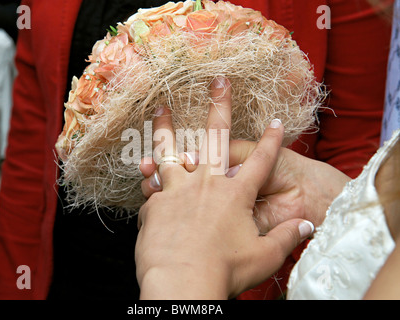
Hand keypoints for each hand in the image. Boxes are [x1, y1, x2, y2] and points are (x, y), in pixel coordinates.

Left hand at [135, 77, 314, 298]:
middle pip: (213, 137)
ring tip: (160, 109)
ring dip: (166, 129)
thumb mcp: (265, 257)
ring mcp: (177, 190)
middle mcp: (206, 183)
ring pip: (170, 151)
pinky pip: (152, 190)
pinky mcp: (155, 204)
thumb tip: (308, 227)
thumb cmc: (226, 271)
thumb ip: (287, 238)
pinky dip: (150, 183)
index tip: (276, 122)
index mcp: (235, 194)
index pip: (261, 161)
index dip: (272, 141)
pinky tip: (145, 177)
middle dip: (219, 106)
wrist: (183, 282)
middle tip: (217, 82)